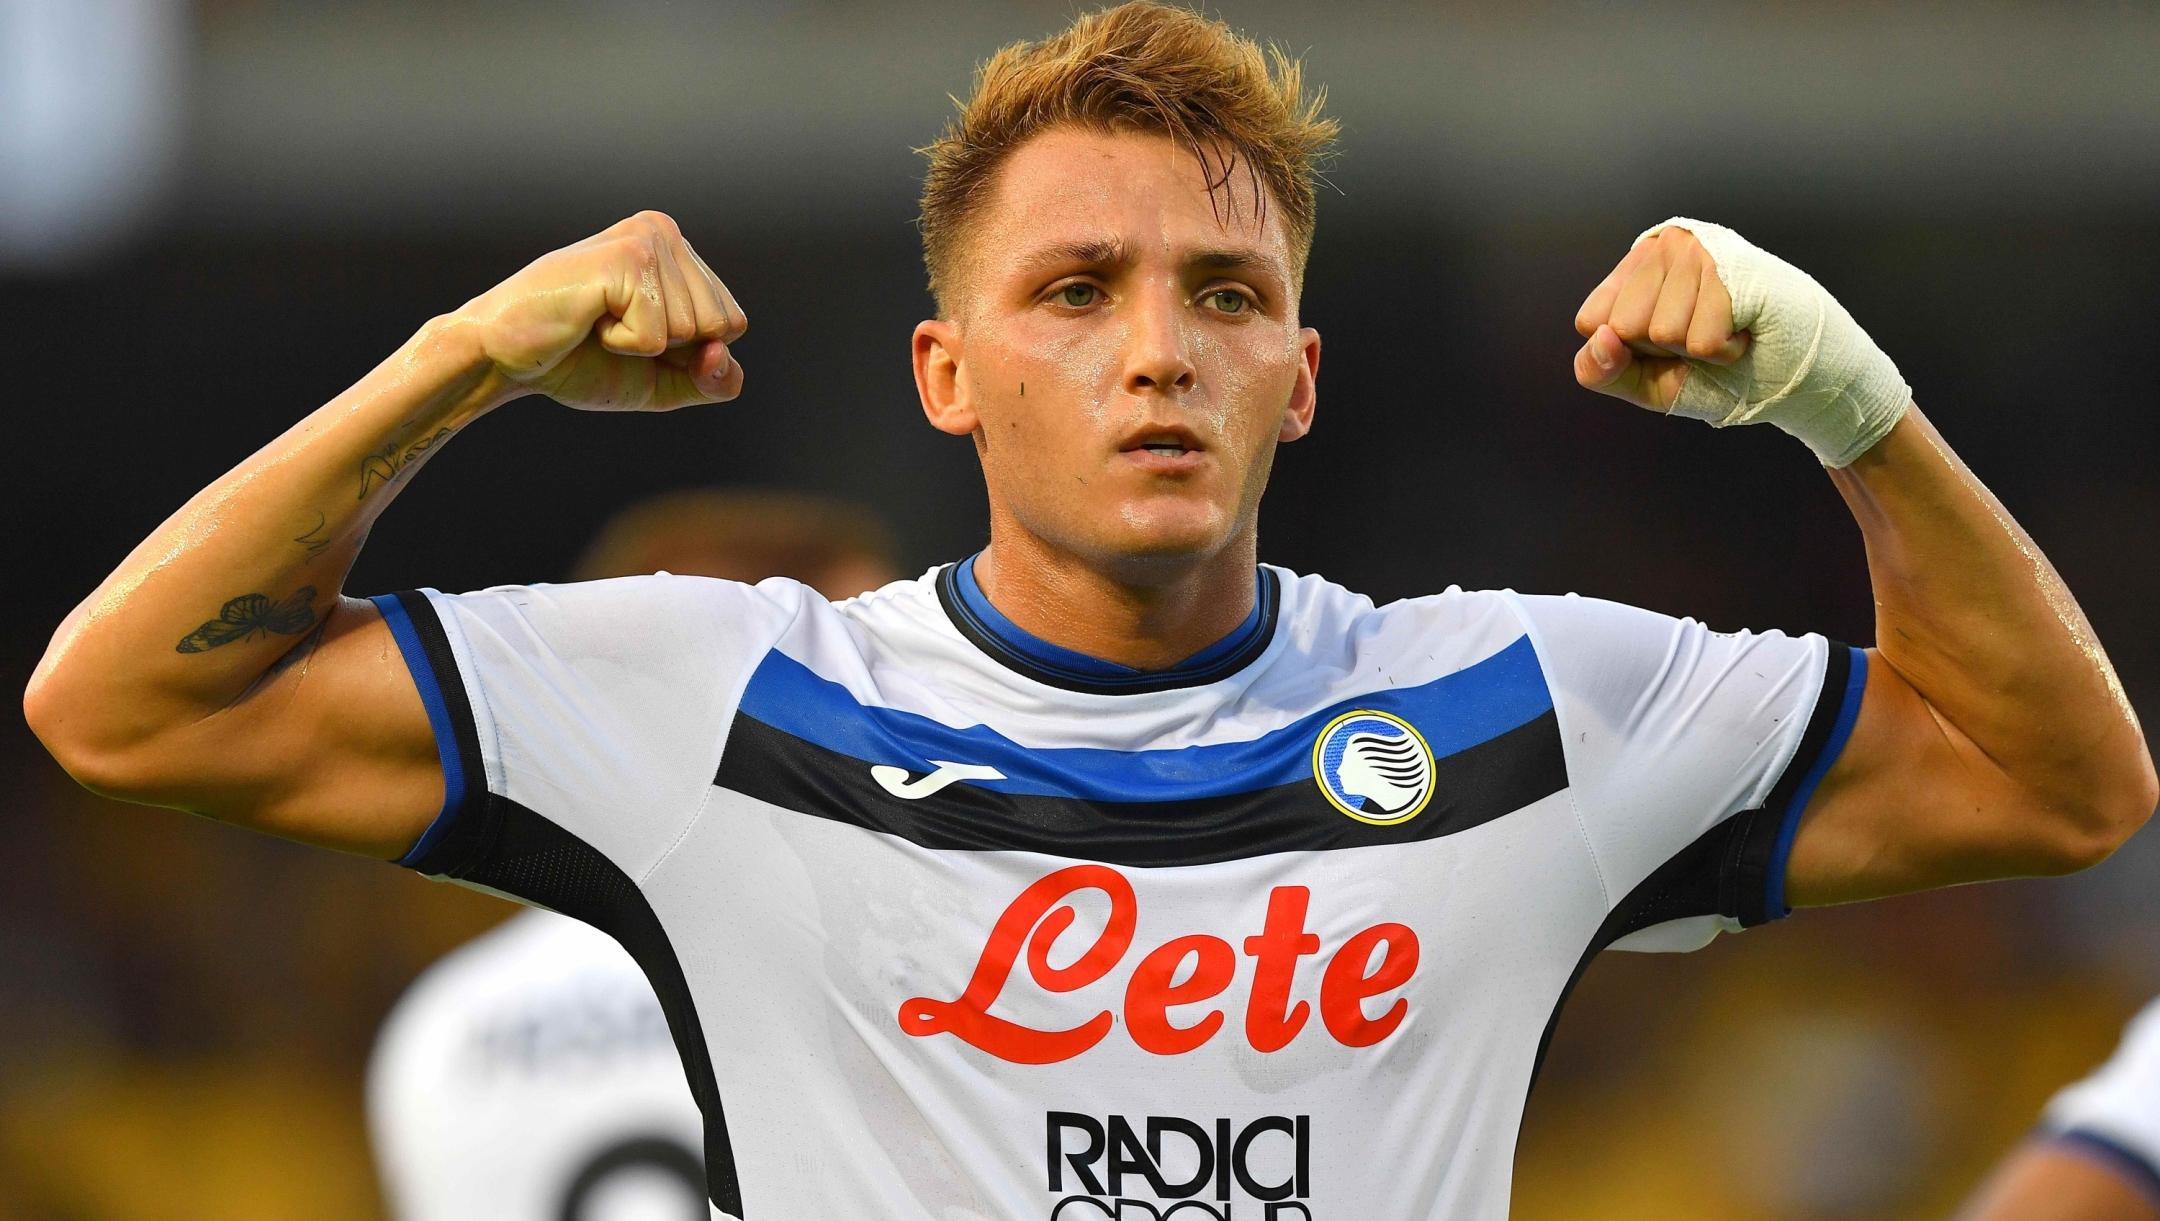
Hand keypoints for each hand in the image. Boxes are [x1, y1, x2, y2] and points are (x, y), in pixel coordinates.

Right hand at [456, 211, 746, 410]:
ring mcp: (647, 240)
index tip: (634, 335)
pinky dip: (624, 345)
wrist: (503, 356)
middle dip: (670, 349)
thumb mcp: (663, 381)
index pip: (733, 325)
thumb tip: (721, 356)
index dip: (689, 353)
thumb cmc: (579, 361)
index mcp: (677, 251)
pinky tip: (588, 319)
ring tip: (598, 321)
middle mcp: (665, 232)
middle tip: (611, 328)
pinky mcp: (627, 258)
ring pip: (695, 330)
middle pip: (723, 326)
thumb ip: (712, 379)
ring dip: (642, 346)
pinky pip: (659, 337)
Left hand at [1571, 226, 1749, 412]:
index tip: (1662, 344)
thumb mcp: (1641, 380)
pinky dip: (1724, 353)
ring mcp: (1699, 250)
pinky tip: (1743, 331)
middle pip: (1623, 326)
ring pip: (1663, 332)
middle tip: (1699, 336)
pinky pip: (1702, 341)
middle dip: (1662, 351)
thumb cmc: (1712, 371)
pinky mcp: (1734, 269)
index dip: (1626, 350)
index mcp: (1635, 266)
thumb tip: (1603, 338)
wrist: (1786, 374)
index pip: (1591, 320)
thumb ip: (1600, 370)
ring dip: (1698, 351)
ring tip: (1724, 330)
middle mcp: (1664, 247)